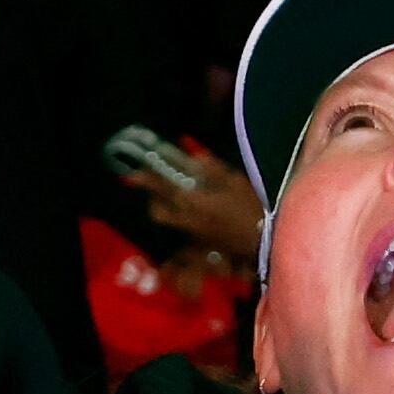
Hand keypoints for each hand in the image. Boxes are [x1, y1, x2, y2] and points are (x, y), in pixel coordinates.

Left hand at [139, 143, 264, 258]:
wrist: (261, 239)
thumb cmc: (249, 207)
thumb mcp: (234, 180)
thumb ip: (210, 166)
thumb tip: (192, 153)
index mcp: (194, 200)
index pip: (163, 187)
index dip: (146, 180)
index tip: (132, 174)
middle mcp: (187, 217)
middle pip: (157, 210)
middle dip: (152, 197)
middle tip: (153, 185)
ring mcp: (192, 231)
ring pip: (166, 219)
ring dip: (163, 206)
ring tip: (172, 195)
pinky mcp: (199, 241)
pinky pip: (179, 226)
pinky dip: (178, 215)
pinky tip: (190, 207)